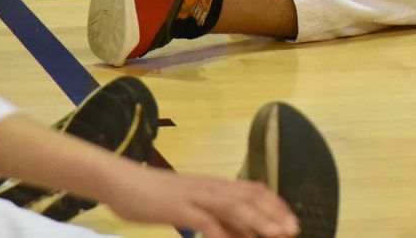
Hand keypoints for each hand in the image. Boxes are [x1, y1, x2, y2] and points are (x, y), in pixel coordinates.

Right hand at [103, 167, 299, 237]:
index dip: (275, 205)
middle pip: (250, 198)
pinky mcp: (178, 207)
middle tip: (293, 230)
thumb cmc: (156, 197)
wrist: (123, 182)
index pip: (254, 191)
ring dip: (257, 221)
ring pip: (234, 207)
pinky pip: (205, 221)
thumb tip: (240, 235)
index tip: (291, 220)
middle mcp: (211, 187)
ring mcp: (196, 196)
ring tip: (274, 235)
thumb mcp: (192, 208)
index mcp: (216, 185)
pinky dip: (220, 234)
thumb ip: (216, 220)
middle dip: (274, 214)